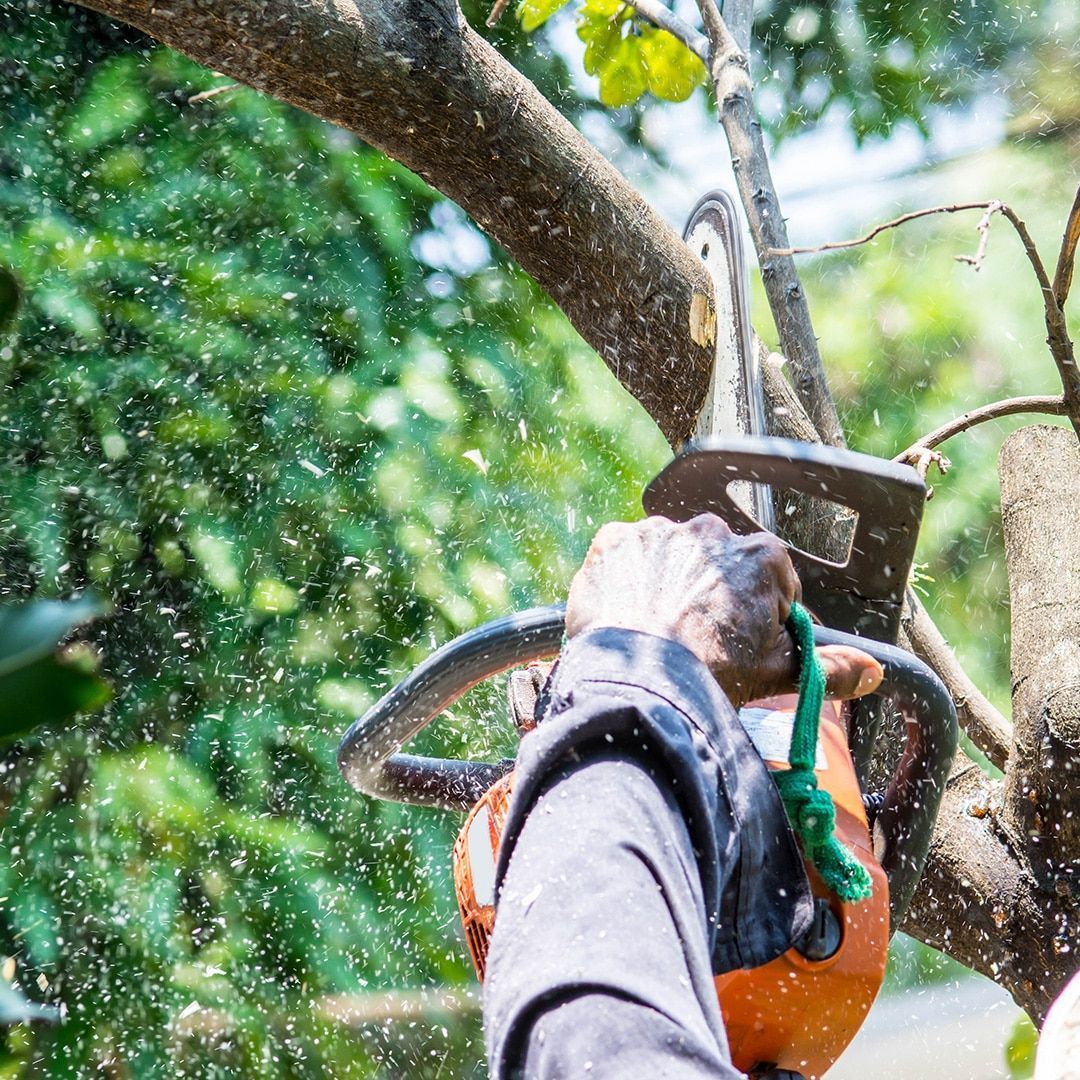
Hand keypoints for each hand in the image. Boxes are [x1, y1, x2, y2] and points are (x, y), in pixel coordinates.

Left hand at [565, 514, 881, 707]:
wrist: (637, 684)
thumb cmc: (710, 677)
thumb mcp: (778, 674)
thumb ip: (830, 667)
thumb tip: (870, 671)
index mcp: (763, 556)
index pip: (771, 581)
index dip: (758, 615)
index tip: (740, 642)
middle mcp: (713, 531)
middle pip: (719, 563)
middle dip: (711, 594)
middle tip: (695, 641)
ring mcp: (660, 531)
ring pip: (669, 557)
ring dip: (666, 583)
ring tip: (655, 632)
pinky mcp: (614, 541)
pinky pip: (623, 556)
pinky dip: (623, 579)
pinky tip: (625, 614)